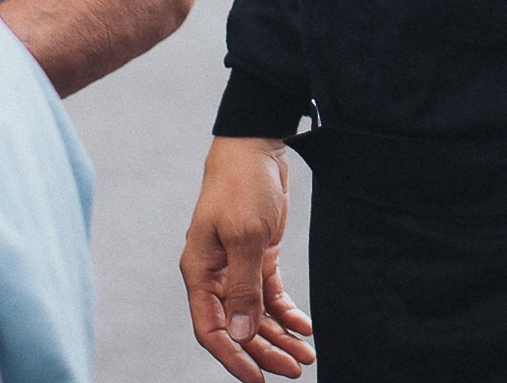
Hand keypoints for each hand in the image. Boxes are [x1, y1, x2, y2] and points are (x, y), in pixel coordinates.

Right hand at [180, 137, 314, 380]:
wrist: (256, 148)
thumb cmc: (241, 186)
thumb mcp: (245, 238)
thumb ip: (244, 287)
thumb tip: (241, 333)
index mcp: (200, 272)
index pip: (211, 329)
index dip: (232, 357)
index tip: (258, 379)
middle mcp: (216, 275)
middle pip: (237, 327)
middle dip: (265, 351)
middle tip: (296, 369)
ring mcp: (237, 267)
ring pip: (255, 315)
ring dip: (279, 336)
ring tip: (306, 354)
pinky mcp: (258, 257)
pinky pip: (270, 296)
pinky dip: (286, 313)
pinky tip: (304, 326)